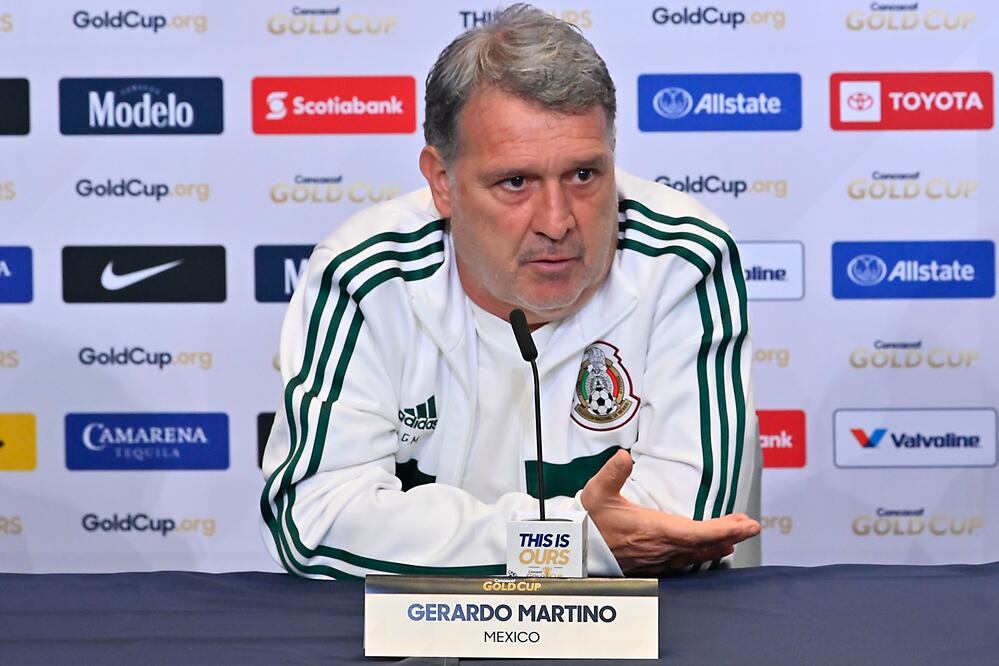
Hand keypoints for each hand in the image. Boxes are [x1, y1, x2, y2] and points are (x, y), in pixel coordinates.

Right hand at [580, 449, 760, 574]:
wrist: (576, 549)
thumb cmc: (588, 522)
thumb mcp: (597, 493)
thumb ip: (612, 473)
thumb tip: (624, 456)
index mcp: (653, 530)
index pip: (698, 533)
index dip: (726, 529)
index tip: (748, 524)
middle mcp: (660, 548)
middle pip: (704, 545)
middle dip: (730, 534)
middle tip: (751, 526)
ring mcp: (658, 558)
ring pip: (696, 554)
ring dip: (718, 544)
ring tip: (735, 535)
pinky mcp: (653, 563)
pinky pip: (685, 560)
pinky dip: (701, 553)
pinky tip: (706, 551)